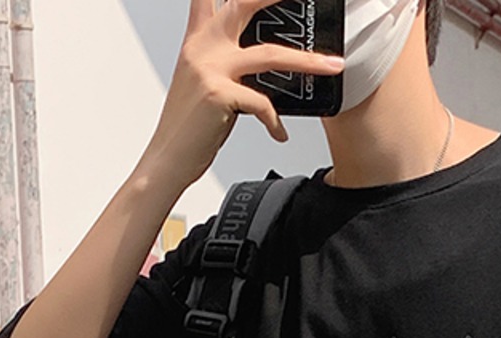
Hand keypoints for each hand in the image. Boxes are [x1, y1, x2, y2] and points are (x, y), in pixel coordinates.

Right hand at [141, 0, 345, 185]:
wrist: (167, 159)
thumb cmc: (188, 128)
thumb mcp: (203, 84)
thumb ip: (224, 63)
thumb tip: (260, 60)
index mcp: (198, 41)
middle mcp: (203, 47)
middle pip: (245, 4)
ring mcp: (210, 68)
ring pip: (270, 55)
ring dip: (308, 61)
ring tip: (332, 66)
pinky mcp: (218, 93)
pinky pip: (262, 103)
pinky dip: (275, 122)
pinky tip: (279, 134)